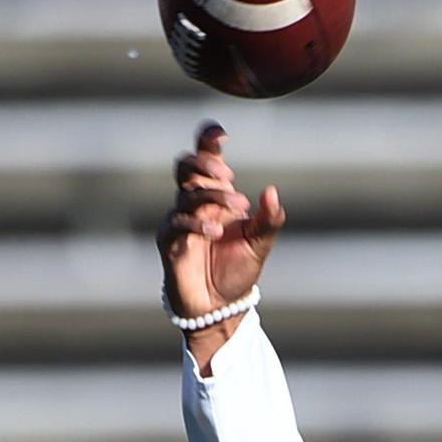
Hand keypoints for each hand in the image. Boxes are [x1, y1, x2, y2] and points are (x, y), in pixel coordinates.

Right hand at [156, 120, 285, 332]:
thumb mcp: (260, 244)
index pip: (206, 159)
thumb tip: (271, 192)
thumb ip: (269, 219)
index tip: (221, 134)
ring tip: (238, 210)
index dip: (208, 140)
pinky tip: (216, 233)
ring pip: (187, 192)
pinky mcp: (169, 241)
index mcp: (216, 197)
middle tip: (228, 176)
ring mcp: (180, 220)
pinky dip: (197, 224)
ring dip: (213, 196)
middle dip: (205, 162)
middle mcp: (195, 203)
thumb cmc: (237, 271)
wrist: (220, 307)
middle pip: (186, 165)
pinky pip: (177, 222)